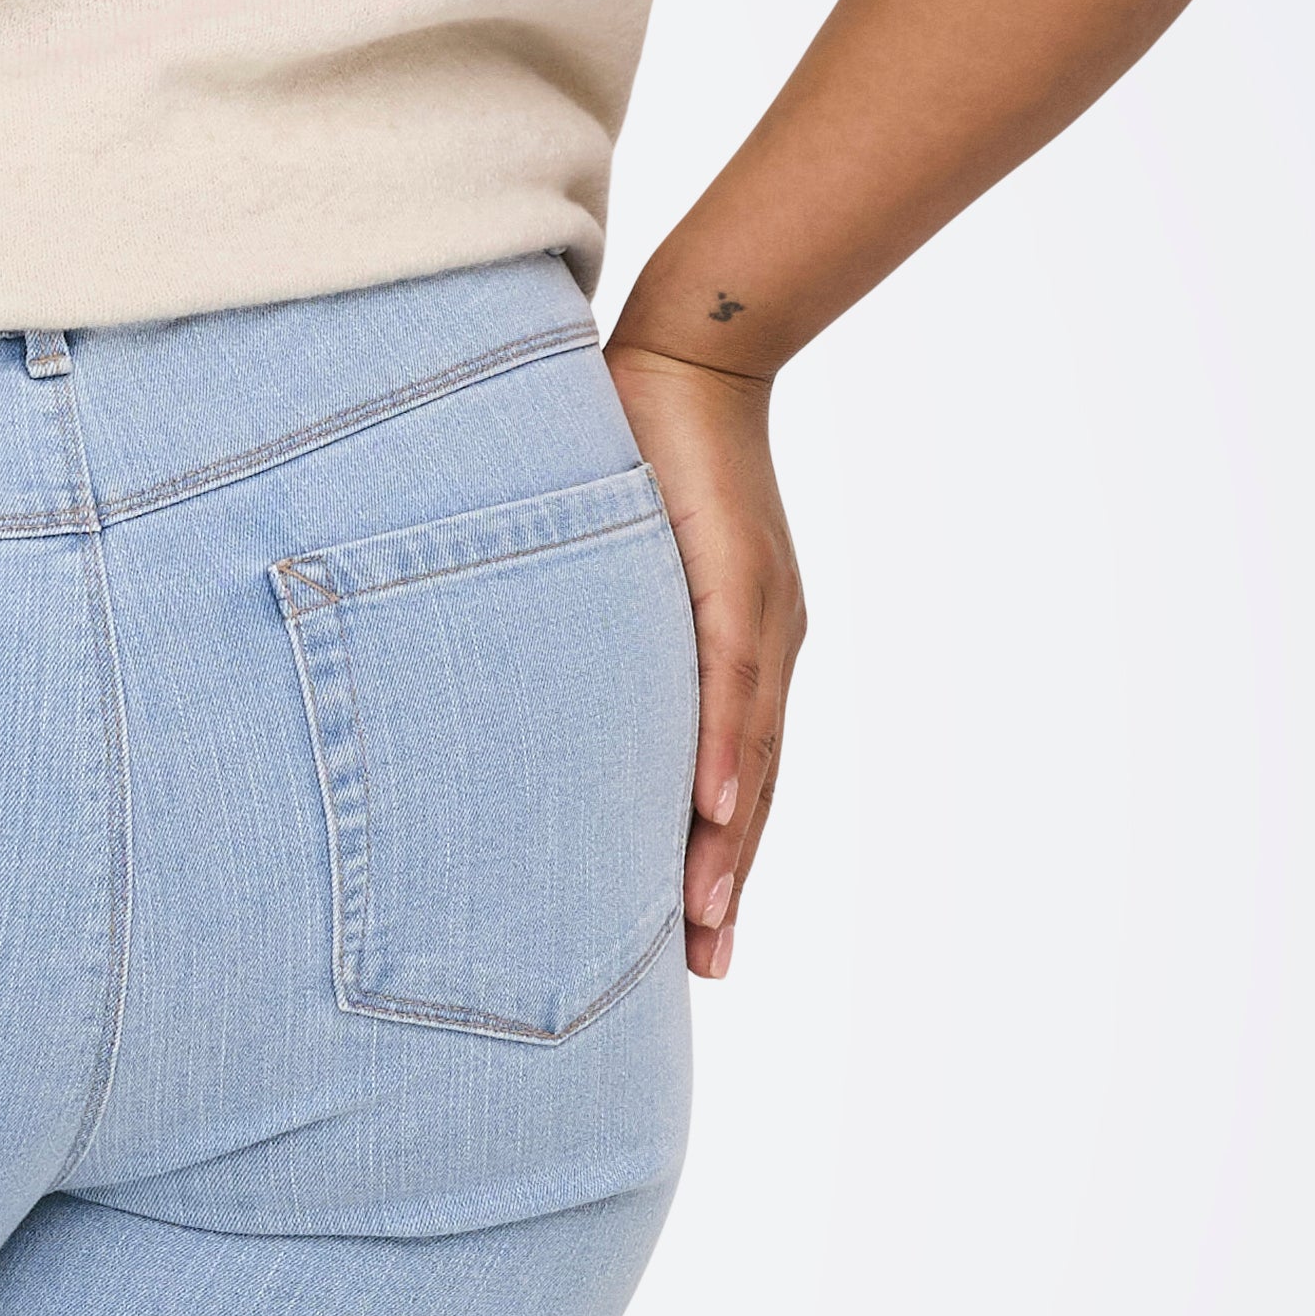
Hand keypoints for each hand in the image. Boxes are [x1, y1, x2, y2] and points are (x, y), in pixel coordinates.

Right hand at [607, 344, 806, 977]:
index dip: (716, 856)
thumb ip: (608, 629)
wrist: (693, 350)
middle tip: (705, 965)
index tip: (699, 940)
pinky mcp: (740, 578)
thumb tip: (548, 685)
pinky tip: (712, 809)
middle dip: (725, 878)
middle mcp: (766, 647)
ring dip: (726, 840)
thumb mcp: (624, 563)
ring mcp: (762, 616)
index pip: (734, 774)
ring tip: (705, 917)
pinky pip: (732, 680)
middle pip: (751, 786)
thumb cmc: (647, 452)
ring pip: (750, 751)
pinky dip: (723, 749)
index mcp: (740, 651)